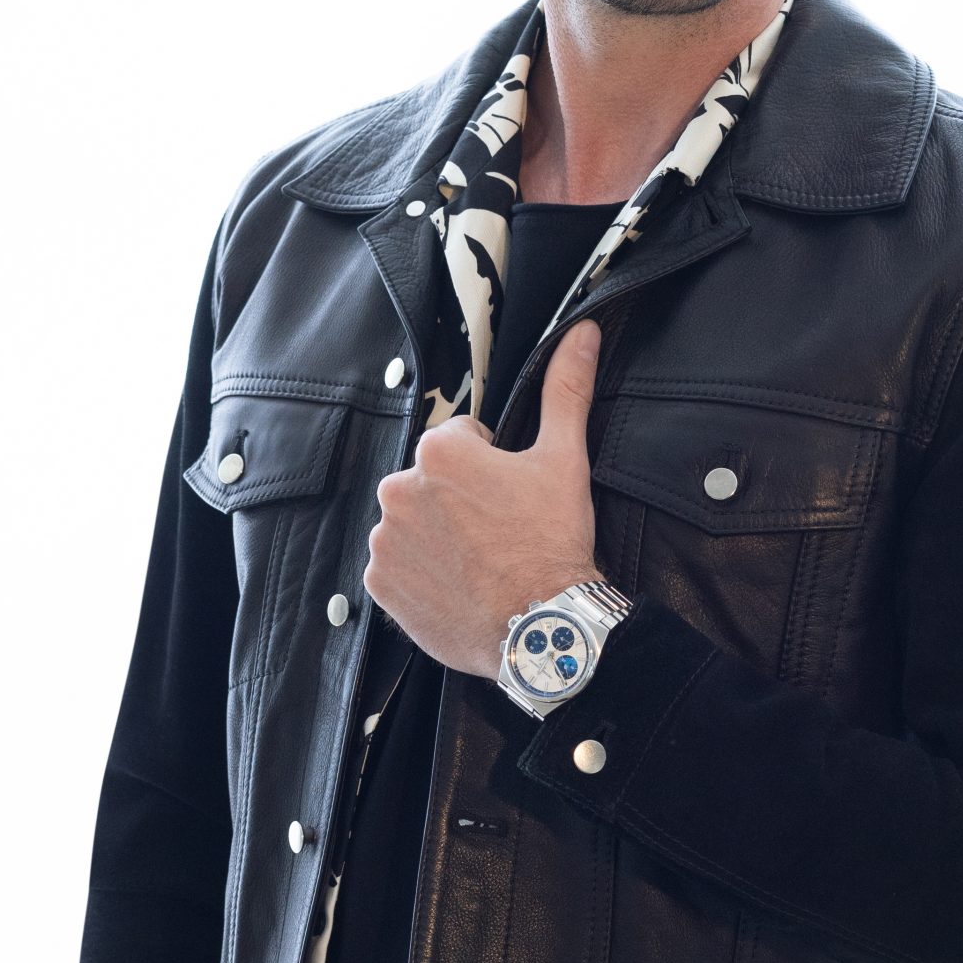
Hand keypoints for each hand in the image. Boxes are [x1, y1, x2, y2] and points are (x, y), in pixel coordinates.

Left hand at [364, 316, 603, 678]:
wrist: (541, 629)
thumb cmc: (552, 543)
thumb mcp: (564, 460)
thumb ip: (566, 390)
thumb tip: (582, 332)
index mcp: (439, 451)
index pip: (462, 441)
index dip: (492, 466)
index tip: (512, 497)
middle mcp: (399, 489)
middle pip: (431, 482)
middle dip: (459, 500)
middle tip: (499, 533)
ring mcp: (386, 540)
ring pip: (413, 524)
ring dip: (439, 536)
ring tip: (481, 563)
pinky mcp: (380, 586)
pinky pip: (397, 568)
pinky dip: (422, 574)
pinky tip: (458, 585)